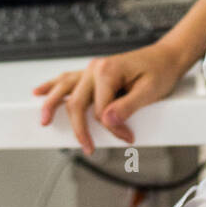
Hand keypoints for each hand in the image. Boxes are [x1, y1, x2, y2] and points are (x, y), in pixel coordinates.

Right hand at [32, 40, 183, 154]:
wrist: (167, 57)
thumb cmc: (161, 72)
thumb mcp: (150, 91)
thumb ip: (128, 106)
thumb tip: (107, 121)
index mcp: (108, 71)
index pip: (101, 110)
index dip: (112, 129)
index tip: (127, 139)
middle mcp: (95, 68)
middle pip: (77, 103)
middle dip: (80, 129)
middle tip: (88, 149)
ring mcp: (92, 69)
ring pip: (65, 88)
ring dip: (52, 104)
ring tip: (44, 122)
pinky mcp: (93, 72)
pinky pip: (67, 79)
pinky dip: (52, 86)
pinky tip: (38, 92)